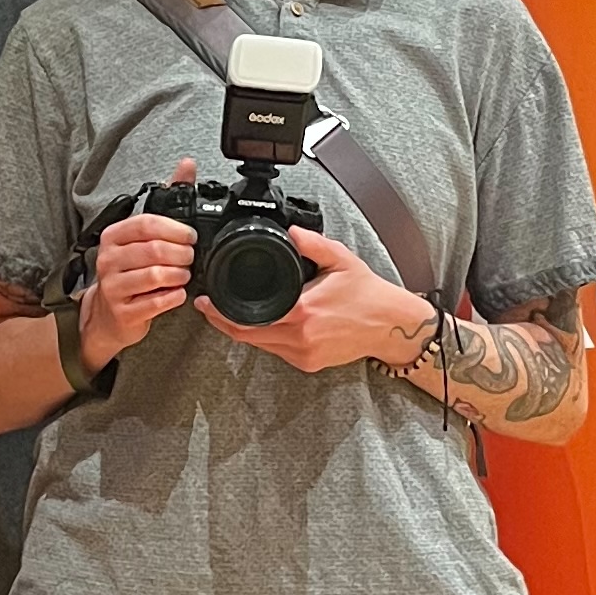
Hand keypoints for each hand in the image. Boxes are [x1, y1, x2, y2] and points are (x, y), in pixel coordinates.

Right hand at [81, 160, 198, 371]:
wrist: (109, 314)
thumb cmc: (129, 270)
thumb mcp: (143, 235)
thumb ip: (167, 199)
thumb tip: (187, 164)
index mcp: (114, 236)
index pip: (147, 224)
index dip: (176, 230)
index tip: (190, 236)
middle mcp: (108, 259)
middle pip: (154, 250)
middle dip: (181, 254)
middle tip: (190, 258)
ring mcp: (113, 286)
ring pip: (155, 276)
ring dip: (179, 276)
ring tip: (183, 275)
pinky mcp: (122, 311)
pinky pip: (155, 302)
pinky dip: (173, 297)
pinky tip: (176, 293)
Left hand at [196, 225, 431, 373]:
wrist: (390, 325)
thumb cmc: (368, 293)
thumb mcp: (340, 258)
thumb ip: (311, 243)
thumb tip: (288, 230)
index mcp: (302, 311)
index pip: (247, 318)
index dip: (220, 312)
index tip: (205, 301)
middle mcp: (300, 338)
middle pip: (246, 336)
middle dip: (223, 322)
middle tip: (208, 307)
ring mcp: (304, 354)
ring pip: (260, 345)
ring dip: (243, 330)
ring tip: (229, 311)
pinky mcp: (309, 364)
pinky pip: (277, 351)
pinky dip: (265, 337)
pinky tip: (262, 322)